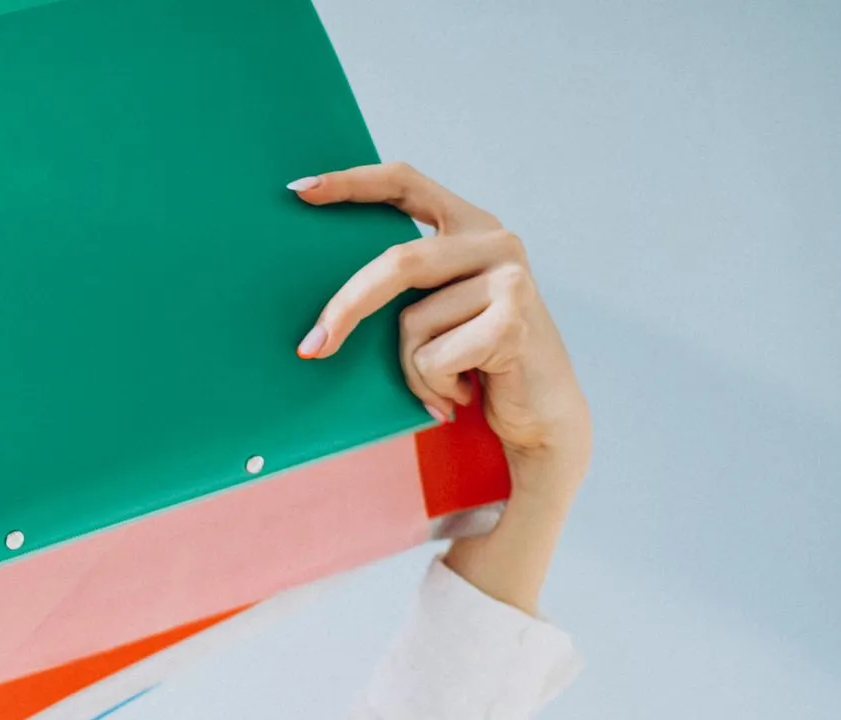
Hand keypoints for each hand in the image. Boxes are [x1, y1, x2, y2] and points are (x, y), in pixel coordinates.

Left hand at [290, 163, 591, 489]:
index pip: (405, 183)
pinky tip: (461, 392)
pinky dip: (432, 384)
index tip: (301, 190)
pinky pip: (432, 356)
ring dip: (411, 368)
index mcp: (468, 226)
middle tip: (310, 348)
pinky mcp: (513, 319)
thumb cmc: (473, 364)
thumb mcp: (435, 314)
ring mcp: (509, 276)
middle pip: (397, 263)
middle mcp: (494, 240)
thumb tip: (320, 296)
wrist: (540, 416)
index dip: (352, 183)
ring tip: (442, 382)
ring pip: (412, 321)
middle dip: (346, 310)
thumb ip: (403, 285)